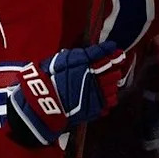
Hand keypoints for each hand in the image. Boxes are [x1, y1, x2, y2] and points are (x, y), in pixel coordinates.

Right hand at [8, 41, 125, 145]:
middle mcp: (92, 77)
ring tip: (110, 81)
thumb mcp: (58, 61)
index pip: (102, 54)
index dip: (112, 52)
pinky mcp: (95, 107)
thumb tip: (92, 53)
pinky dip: (109, 97)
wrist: (42, 104)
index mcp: (82, 63)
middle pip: (111, 71)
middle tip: (115, 65)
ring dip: (112, 82)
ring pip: (113, 86)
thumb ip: (77, 57)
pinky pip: (109, 101)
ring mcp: (95, 93)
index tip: (117, 50)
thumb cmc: (46, 79)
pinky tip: (105, 95)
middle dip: (114, 67)